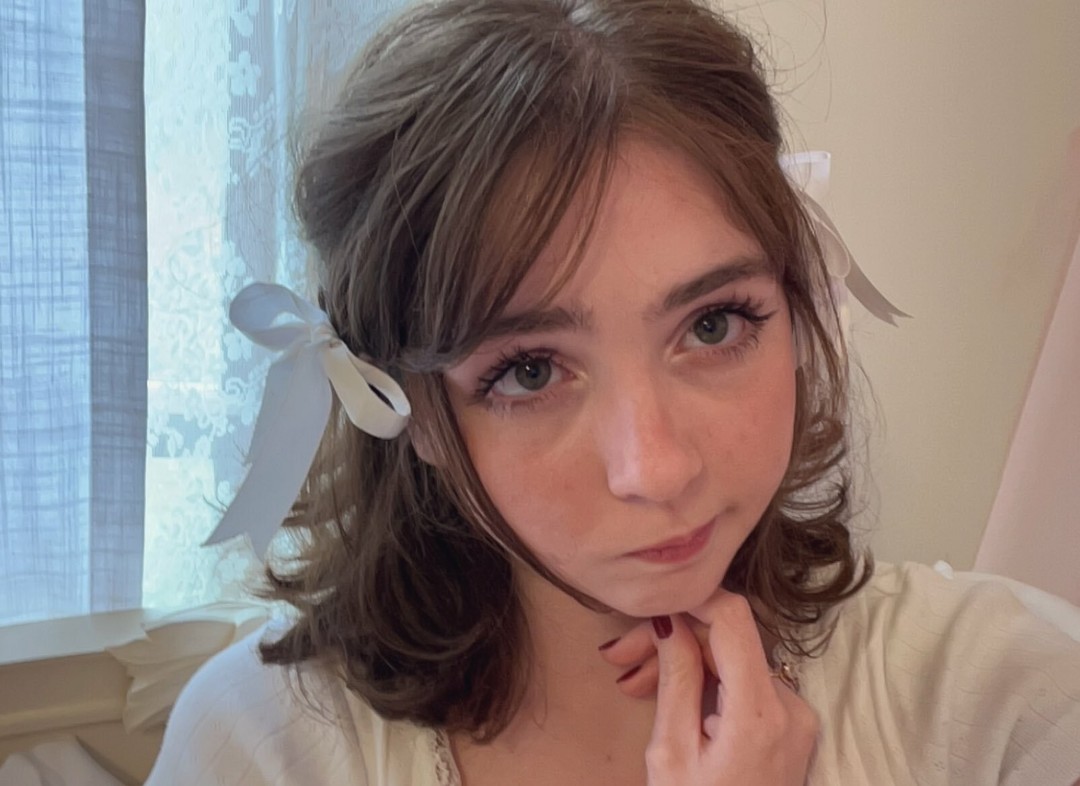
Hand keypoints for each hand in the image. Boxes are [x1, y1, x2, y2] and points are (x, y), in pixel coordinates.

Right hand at [603, 592, 817, 784]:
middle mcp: (791, 707)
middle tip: (619, 658)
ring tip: (632, 682)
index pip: (734, 619)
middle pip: (729, 642)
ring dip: (685, 662)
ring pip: (733, 662)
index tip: (653, 605)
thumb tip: (671, 620)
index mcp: (761, 714)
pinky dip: (708, 683)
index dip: (692, 599)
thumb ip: (676, 679)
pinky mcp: (792, 725)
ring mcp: (796, 717)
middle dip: (673, 641)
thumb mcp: (671, 753)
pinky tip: (668, 693)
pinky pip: (746, 684)